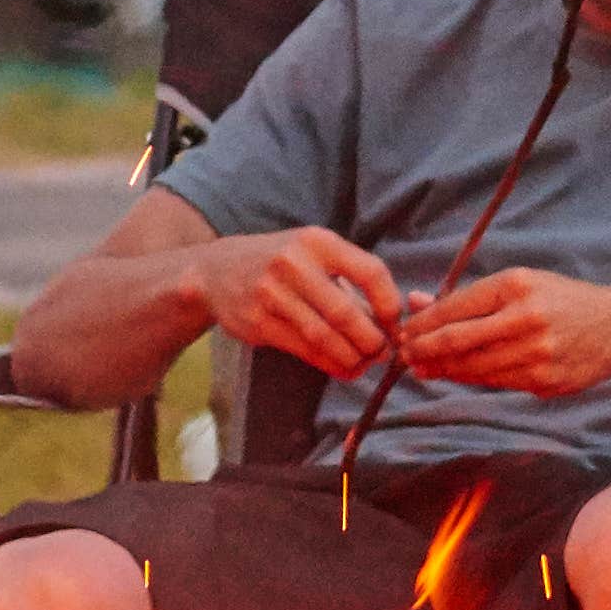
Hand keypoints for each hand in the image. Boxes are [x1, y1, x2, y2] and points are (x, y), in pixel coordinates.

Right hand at [208, 229, 408, 377]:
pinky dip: (330, 364)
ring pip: (324, 337)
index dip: (390, 303)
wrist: (215, 271)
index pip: (370, 271)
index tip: (395, 323)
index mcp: (317, 242)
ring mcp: (272, 294)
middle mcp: (294, 264)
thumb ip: (348, 279)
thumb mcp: (312, 252)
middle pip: (346, 313)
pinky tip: (343, 367)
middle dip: (372, 340)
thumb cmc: (280, 263)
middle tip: (383, 352)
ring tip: (364, 363)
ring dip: (352, 357)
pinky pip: (304, 350)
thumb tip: (387, 322)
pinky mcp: (258, 322)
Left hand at [392, 267, 610, 396]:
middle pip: (457, 340)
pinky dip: (471, 379)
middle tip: (404, 356)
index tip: (404, 331)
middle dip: (423, 350)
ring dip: (442, 370)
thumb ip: (467, 296)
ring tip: (423, 369)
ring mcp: (535, 353)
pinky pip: (495, 382)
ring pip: (473, 367)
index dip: (423, 324)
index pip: (456, 307)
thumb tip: (415, 302)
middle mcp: (525, 318)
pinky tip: (457, 375)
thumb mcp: (520, 284)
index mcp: (517, 285)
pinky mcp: (542, 380)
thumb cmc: (562, 300)